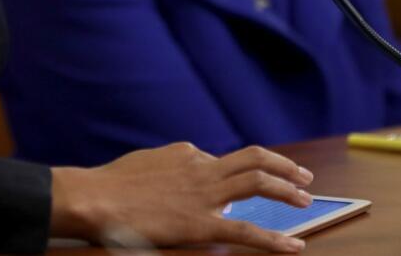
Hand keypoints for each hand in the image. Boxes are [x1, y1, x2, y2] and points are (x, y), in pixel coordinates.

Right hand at [50, 142, 314, 252]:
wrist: (95, 197)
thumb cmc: (109, 185)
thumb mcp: (143, 164)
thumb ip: (166, 167)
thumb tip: (175, 175)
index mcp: (186, 154)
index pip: (221, 161)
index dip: (233, 175)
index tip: (238, 186)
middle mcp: (202, 167)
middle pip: (254, 159)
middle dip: (282, 166)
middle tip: (301, 176)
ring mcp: (205, 194)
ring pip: (258, 182)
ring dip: (287, 189)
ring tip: (305, 199)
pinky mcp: (202, 224)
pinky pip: (247, 231)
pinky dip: (274, 239)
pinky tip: (294, 245)